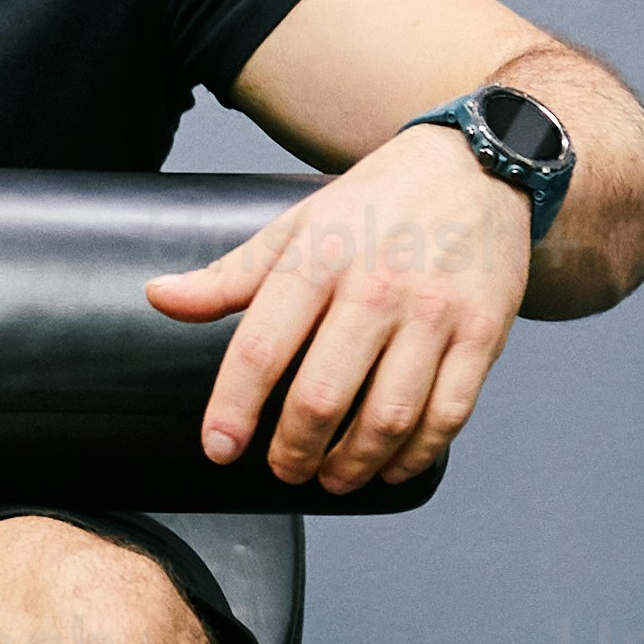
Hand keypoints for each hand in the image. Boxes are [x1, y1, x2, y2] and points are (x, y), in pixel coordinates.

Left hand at [150, 141, 534, 495]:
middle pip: (322, 396)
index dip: (233, 408)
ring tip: (331, 476)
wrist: (477, 166)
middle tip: (282, 469)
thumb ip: (231, 275)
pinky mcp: (483, 334)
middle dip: (293, 452)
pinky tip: (390, 466)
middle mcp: (377, 287)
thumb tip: (160, 297)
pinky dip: (414, 456)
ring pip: (387, 417)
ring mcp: (435, 313)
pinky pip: (447, 415)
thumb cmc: (377, 203)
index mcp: (320, 257)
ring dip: (352, 465)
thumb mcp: (297, 224)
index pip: (262, 347)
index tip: (219, 448)